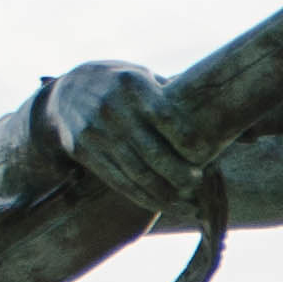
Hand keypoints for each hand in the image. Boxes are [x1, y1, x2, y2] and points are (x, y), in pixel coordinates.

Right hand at [43, 59, 205, 211]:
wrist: (67, 91)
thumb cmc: (120, 84)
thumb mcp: (142, 76)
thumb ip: (170, 95)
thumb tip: (215, 114)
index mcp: (132, 85)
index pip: (166, 117)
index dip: (187, 139)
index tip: (206, 153)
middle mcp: (111, 109)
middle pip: (152, 151)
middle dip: (179, 173)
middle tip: (198, 182)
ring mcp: (96, 132)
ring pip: (136, 173)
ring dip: (166, 193)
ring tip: (189, 203)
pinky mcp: (84, 152)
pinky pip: (119, 182)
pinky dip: (144, 197)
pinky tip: (164, 205)